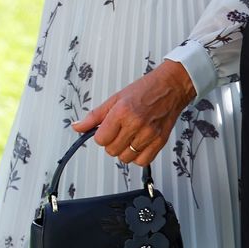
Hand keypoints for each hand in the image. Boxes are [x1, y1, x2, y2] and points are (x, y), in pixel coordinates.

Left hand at [72, 60, 193, 164]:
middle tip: (119, 131)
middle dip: (112, 143)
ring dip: (124, 150)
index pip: (100, 139)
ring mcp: (149, 134)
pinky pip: (142, 161)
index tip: (106, 130)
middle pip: (112, 150)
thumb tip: (77, 127)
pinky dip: (138, 156)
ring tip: (130, 136)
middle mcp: (135, 123)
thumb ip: (94, 116)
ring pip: (125, 158)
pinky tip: (138, 144)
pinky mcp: (160, 141)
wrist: (171, 86)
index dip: (101, 136)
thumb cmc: (145, 89)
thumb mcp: (115, 98)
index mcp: (122, 112)